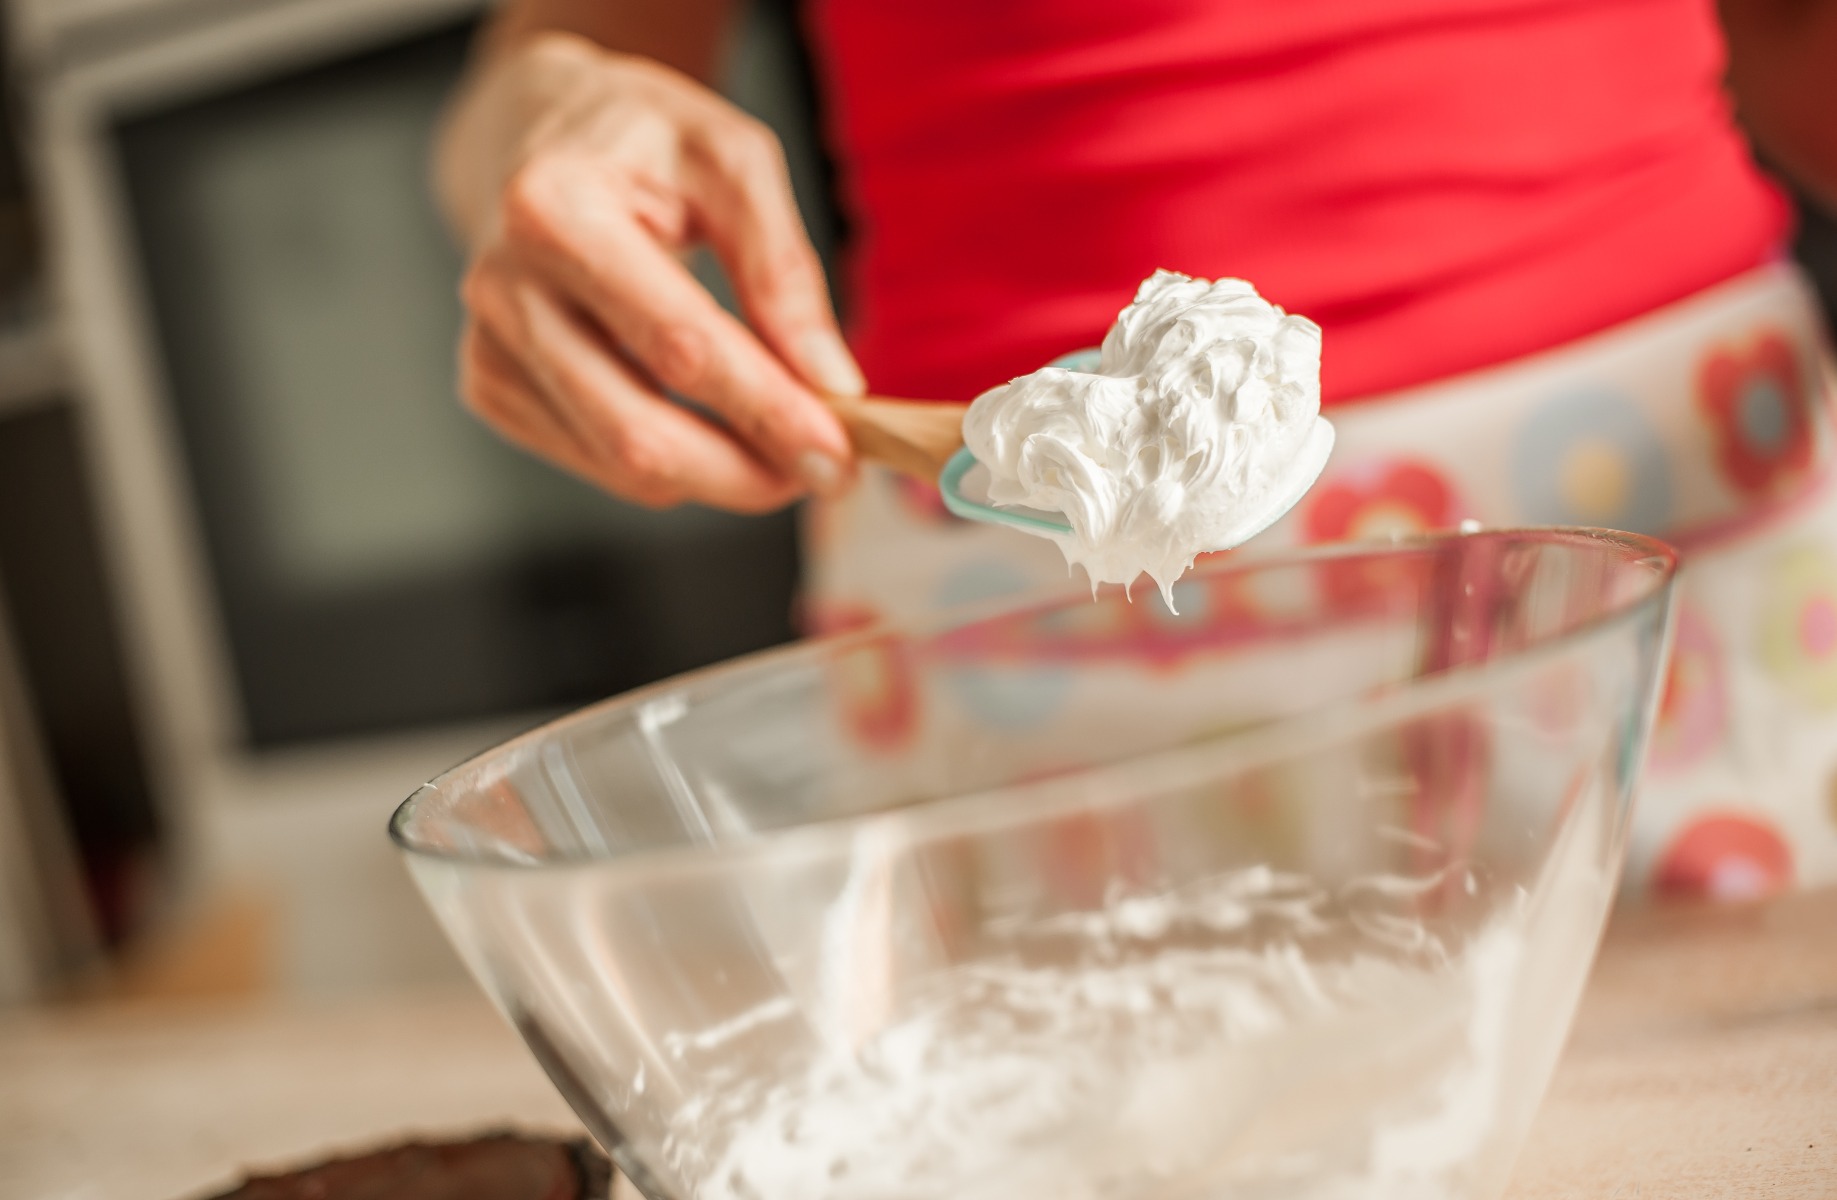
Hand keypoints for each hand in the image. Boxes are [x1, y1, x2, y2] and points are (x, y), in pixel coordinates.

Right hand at [450, 34, 862, 511]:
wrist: (538, 131)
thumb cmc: (644, 140)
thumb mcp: (733, 161)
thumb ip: (782, 269)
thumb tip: (829, 380)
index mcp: (557, 209)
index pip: (680, 345)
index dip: (767, 410)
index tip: (839, 452)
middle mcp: (504, 285)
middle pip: (639, 433)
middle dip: (747, 471)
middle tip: (826, 472)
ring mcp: (489, 345)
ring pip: (621, 465)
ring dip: (720, 476)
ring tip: (782, 445)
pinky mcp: (492, 385)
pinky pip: (600, 463)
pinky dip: (675, 465)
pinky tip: (709, 424)